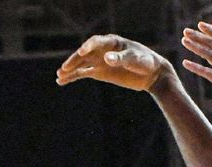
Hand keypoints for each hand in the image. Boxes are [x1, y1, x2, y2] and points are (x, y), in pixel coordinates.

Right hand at [56, 34, 171, 91]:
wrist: (151, 74)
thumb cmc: (145, 62)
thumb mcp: (135, 59)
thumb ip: (121, 58)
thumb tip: (106, 58)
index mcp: (112, 42)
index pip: (96, 42)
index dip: (89, 46)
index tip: (83, 52)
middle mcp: (102, 50)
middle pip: (84, 53)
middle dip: (74, 60)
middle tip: (65, 68)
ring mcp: (100, 61)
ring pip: (81, 63)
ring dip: (70, 69)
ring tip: (59, 75)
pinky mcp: (100, 72)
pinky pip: (84, 73)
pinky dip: (73, 76)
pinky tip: (62, 80)